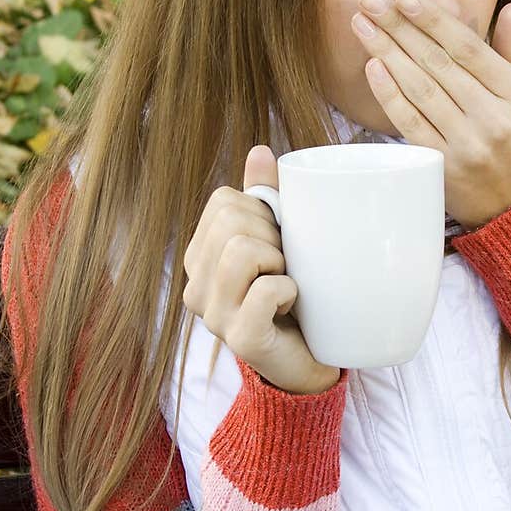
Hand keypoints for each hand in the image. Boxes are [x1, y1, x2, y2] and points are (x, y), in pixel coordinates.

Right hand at [182, 146, 341, 395]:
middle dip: (273, 234)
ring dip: (280, 261)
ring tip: (288, 281)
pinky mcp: (239, 339)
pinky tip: (293, 305)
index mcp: (200, 256)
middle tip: (287, 265)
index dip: (262, 211)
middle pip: (231, 222)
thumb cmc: (297, 296)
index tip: (280, 239)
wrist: (314, 360)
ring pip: (241, 251)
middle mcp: (196, 286)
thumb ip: (266, 197)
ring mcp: (213, 315)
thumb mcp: (280, 240)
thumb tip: (260, 150)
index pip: (223, 201)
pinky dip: (290, 290)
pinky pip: (266, 291)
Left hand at [349, 0, 510, 231]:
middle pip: (438, 63)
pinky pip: (410, 124)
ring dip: (387, 53)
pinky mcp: (442, 167)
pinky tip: (373, 67)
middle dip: (400, 28)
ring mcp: (467, 144)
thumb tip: (510, 7)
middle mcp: (493, 117)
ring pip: (420, 89)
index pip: (468, 48)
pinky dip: (390, 94)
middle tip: (370, 0)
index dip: (434, 20)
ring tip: (362, 25)